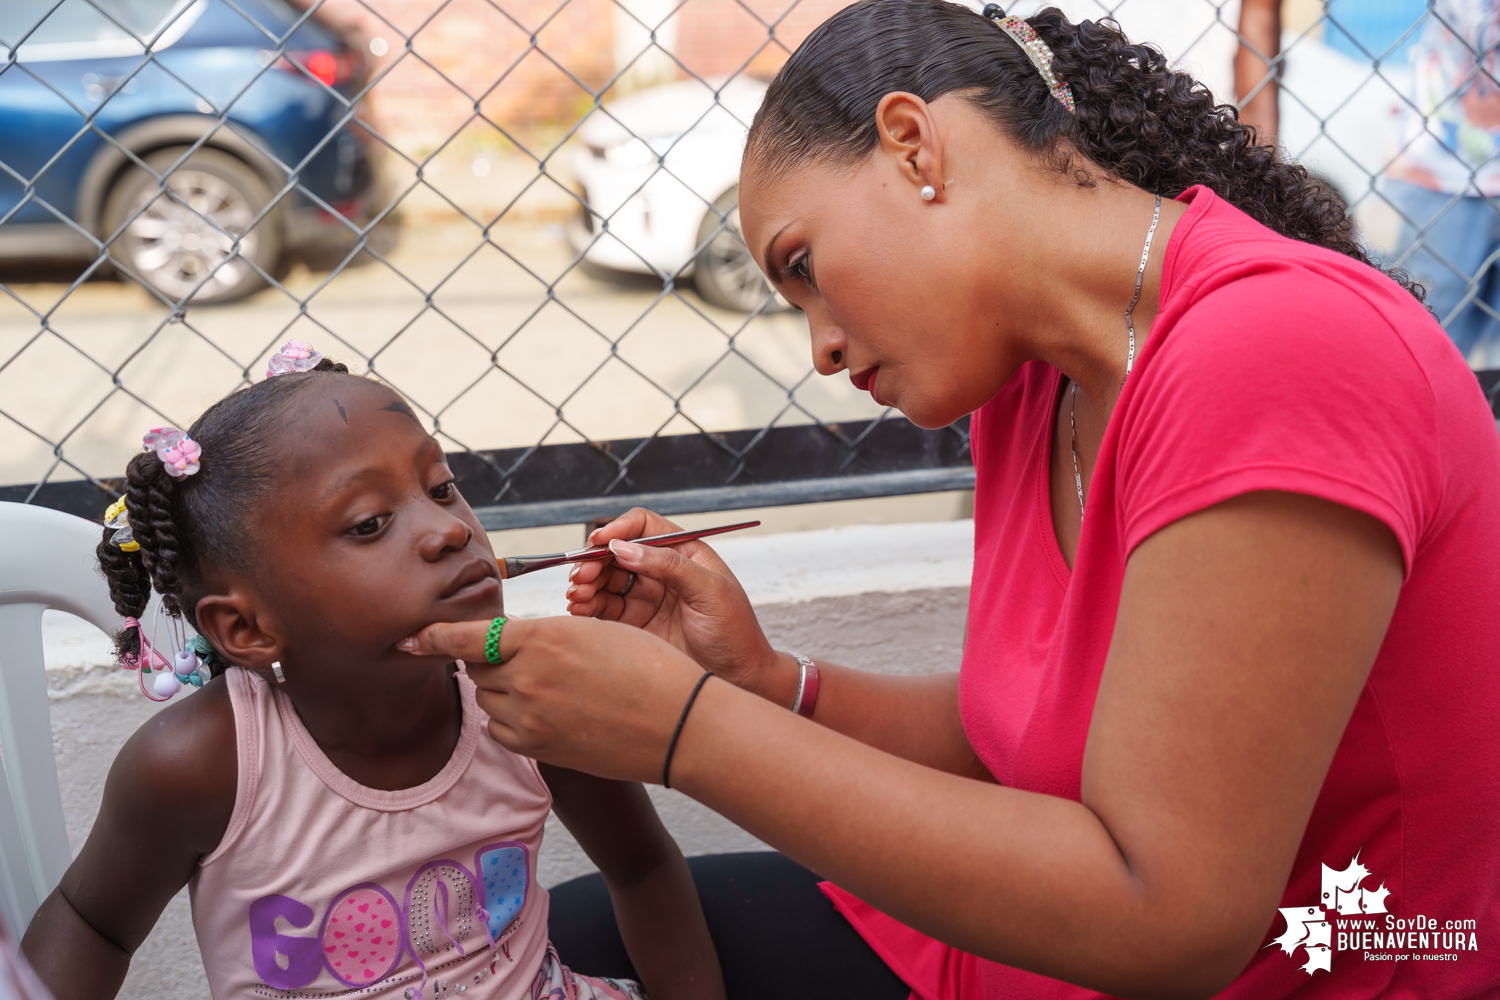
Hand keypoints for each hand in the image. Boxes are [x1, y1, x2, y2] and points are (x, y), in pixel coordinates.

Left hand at [397, 616, 706, 781]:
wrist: (679, 724)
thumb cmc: (649, 667)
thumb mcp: (596, 631)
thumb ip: (544, 636)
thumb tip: (506, 645)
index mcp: (541, 637)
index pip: (466, 637)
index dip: (432, 637)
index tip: (409, 639)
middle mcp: (526, 678)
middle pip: (476, 668)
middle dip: (490, 661)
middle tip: (529, 659)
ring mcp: (529, 718)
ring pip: (489, 700)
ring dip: (503, 690)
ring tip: (550, 686)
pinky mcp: (538, 748)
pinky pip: (503, 729)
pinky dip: (513, 718)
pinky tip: (548, 711)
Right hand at [565, 508, 782, 693]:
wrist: (740, 679)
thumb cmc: (735, 633)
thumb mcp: (709, 591)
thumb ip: (668, 565)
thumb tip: (624, 548)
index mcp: (685, 553)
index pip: (644, 527)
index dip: (619, 529)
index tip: (599, 542)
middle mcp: (663, 571)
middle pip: (618, 553)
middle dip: (595, 560)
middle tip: (581, 576)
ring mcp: (647, 598)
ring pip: (606, 580)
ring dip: (587, 583)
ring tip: (577, 595)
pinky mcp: (636, 625)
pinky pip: (604, 608)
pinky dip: (587, 606)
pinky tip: (579, 610)